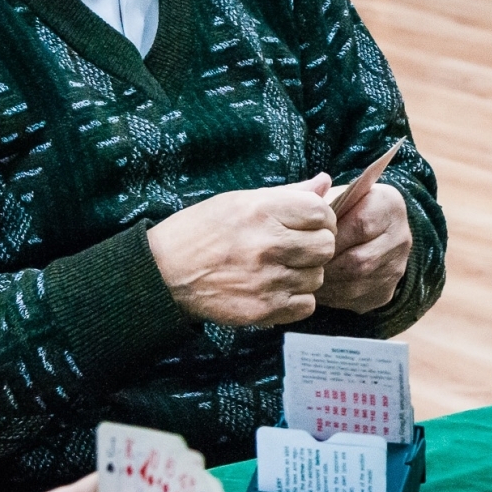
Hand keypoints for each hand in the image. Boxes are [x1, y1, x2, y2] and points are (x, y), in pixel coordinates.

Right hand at [147, 174, 336, 326]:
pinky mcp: (263, 309)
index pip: (321, 212)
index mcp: (263, 210)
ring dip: (305, 273)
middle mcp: (268, 243)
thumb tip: (324, 182)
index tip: (308, 224)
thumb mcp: (240, 201)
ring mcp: (267, 279)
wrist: (165, 272)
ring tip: (281, 268)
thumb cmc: (202, 230)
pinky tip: (277, 288)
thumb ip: (288, 193)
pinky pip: (306, 305)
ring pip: (318, 277)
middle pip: (326, 246)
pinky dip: (297, 299)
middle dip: (316, 246)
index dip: (320, 217)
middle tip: (297, 247)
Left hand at [315, 182, 411, 313]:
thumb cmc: (342, 210)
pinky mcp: (388, 291)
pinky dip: (334, 296)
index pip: (361, 225)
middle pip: (360, 260)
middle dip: (327, 264)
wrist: (367, 230)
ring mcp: (397, 267)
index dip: (331, 237)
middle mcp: (400, 236)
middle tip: (302, 265)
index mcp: (388, 204)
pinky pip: (358, 299)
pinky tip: (319, 288)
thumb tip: (307, 206)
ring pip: (358, 283)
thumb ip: (320, 198)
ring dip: (328, 284)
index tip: (309, 240)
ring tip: (306, 277)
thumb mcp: (334, 195)